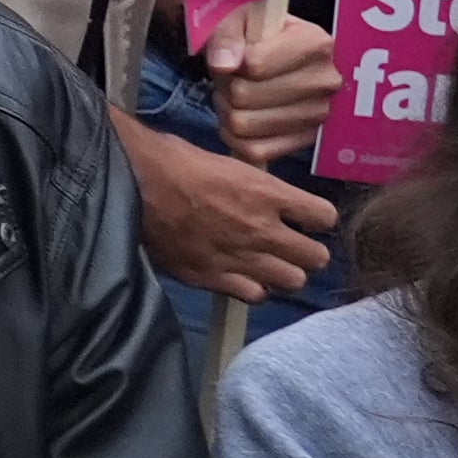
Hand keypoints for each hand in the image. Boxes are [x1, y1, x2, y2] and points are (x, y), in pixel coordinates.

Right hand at [123, 110, 332, 302]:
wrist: (131, 184)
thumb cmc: (173, 161)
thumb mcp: (226, 162)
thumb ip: (254, 184)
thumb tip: (265, 191)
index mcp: (267, 193)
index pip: (325, 217)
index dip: (317, 218)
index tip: (305, 218)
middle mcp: (262, 229)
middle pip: (317, 258)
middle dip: (308, 251)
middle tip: (291, 245)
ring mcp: (240, 257)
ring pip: (293, 281)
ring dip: (284, 271)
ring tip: (268, 263)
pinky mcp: (214, 277)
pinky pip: (256, 295)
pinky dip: (253, 287)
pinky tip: (241, 275)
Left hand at [204, 1, 342, 164]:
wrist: (281, 58)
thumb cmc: (258, 34)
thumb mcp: (240, 18)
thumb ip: (227, 35)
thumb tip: (225, 65)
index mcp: (316, 44)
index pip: (254, 64)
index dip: (232, 61)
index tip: (237, 55)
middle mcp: (326, 81)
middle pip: (245, 96)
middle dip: (226, 87)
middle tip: (231, 79)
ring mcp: (320, 115)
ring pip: (245, 124)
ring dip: (227, 111)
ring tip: (235, 97)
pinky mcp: (308, 141)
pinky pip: (255, 151)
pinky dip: (235, 138)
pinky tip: (240, 119)